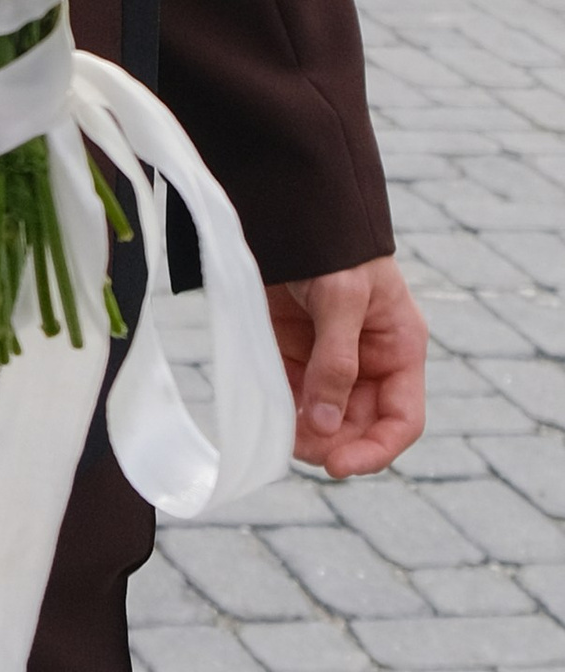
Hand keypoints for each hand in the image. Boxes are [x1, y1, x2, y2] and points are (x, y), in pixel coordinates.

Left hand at [267, 257, 427, 475]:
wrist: (290, 205)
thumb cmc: (333, 245)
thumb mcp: (342, 297)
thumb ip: (337, 361)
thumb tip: (326, 424)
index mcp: (399, 349)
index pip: (402, 419)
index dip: (376, 450)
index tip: (340, 466)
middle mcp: (370, 361)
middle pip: (360, 425)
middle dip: (333, 443)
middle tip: (298, 449)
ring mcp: (331, 358)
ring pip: (325, 417)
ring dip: (305, 433)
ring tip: (281, 435)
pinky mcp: (296, 350)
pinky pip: (294, 394)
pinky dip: (283, 410)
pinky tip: (269, 414)